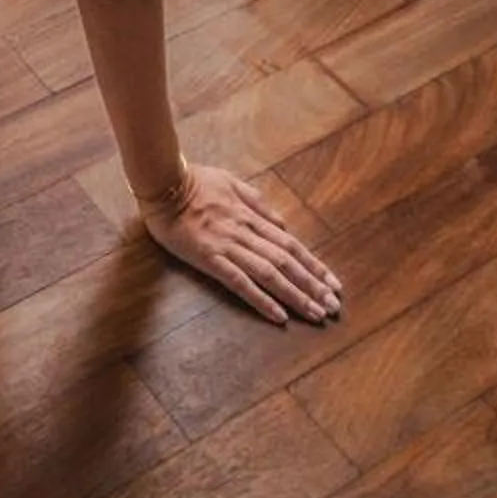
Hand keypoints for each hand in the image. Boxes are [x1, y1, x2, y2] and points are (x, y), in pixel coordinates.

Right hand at [144, 162, 341, 323]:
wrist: (162, 183)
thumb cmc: (194, 180)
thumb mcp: (231, 181)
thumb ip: (257, 201)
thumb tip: (282, 223)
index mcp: (251, 215)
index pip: (290, 244)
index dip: (314, 265)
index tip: (333, 284)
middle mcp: (245, 232)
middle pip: (286, 261)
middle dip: (313, 285)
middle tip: (334, 306)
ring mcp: (229, 246)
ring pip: (270, 274)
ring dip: (296, 295)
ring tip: (316, 314)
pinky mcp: (210, 258)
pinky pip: (240, 282)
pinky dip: (262, 300)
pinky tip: (279, 317)